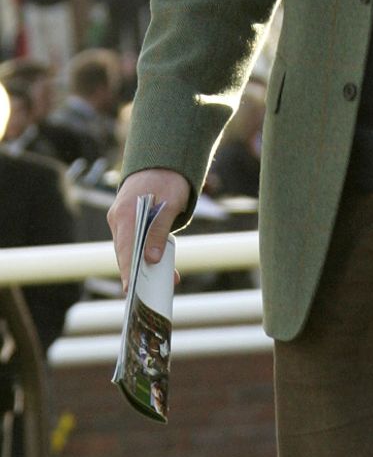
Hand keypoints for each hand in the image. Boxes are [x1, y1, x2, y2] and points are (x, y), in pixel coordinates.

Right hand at [107, 168, 189, 291]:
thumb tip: (152, 259)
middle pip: (125, 253)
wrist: (162, 162)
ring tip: (164, 280)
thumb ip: (159, 232)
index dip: (127, 271)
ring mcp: (121, 220)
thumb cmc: (168, 182)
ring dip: (144, 265)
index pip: (125, 249)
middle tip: (148, 294)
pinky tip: (161, 265)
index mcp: (125, 213)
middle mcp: (118, 218)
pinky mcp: (128, 222)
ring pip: (130, 250)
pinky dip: (145, 254)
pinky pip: (134, 243)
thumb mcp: (170, 206)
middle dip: (137, 273)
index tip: (129, 289)